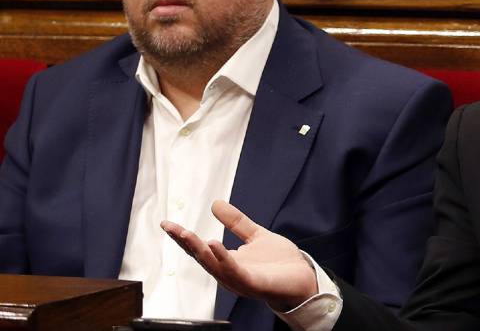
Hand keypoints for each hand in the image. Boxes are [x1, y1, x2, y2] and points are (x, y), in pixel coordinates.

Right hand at [161, 200, 318, 311]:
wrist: (304, 277)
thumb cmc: (281, 263)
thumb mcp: (256, 236)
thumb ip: (236, 223)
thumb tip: (215, 204)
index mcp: (227, 262)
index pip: (200, 249)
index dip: (183, 237)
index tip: (166, 223)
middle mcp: (229, 274)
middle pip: (201, 258)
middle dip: (185, 242)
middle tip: (170, 227)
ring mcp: (240, 280)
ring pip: (214, 266)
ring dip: (200, 250)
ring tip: (187, 234)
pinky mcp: (254, 283)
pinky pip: (234, 272)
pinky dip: (223, 259)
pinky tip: (215, 245)